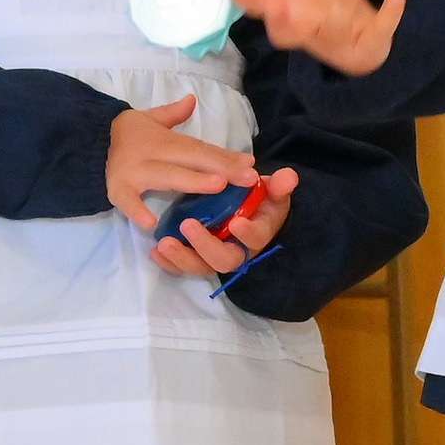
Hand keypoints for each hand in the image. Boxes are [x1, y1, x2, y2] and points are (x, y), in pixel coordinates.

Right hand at [106, 94, 255, 228]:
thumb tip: (192, 99)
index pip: (200, 148)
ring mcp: (135, 172)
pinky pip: (128, 202)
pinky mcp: (117, 189)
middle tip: (247, 176)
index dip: (225, 156)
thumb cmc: (127, 135)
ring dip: (193, 181)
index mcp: (165, 139)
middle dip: (221, 167)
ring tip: (218, 186)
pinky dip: (137, 211)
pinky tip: (151, 223)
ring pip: (168, 176)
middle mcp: (153, 154)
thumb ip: (173, 114)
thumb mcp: (149, 119)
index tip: (250, 164)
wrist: (87, 141)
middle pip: (191, 160)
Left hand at [153, 166, 296, 278]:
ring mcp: (214, 256)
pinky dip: (169, 263)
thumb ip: (280, 185)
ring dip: (181, 258)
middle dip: (205, 246)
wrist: (247, 208)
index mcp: (258, 233)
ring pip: (200, 267)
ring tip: (163, 243)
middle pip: (224, 261)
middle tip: (188, 225)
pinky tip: (155, 251)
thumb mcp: (273, 190)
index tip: (236, 223)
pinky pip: (182, 267)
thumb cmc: (260, 199)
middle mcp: (236, 250)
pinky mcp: (196, 256)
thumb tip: (289, 177)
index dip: (248, 234)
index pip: (256, 239)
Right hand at [224, 0, 402, 75]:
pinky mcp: (376, 37)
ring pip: (340, 24)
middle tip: (285, 4)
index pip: (268, 8)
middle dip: (293, 15)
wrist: (365, 43)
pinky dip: (391, 11)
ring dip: (346, 2)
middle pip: (301, 22)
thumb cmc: (326, 5)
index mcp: (295, 12)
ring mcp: (347, 33)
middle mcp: (317, 25)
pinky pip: (384, 25)